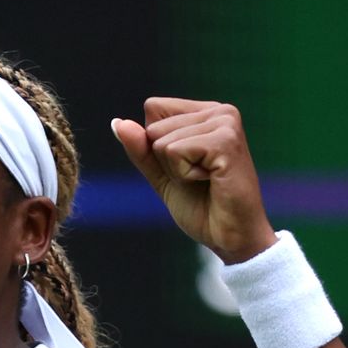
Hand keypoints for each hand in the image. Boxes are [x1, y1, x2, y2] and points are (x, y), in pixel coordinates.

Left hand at [112, 99, 277, 264]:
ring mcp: (226, 123)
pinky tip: (211, 181)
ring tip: (207, 180)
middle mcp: (220, 111)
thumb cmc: (202, 207)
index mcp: (206, 113)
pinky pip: (176, 152)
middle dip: (167, 162)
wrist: (231, 239)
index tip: (188, 167)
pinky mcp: (226, 141)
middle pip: (154, 126)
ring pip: (163, 142)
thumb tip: (117, 123)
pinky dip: (185, 175)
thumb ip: (141, 149)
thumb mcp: (162, 175)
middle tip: (199, 179)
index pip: (153, 109)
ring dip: (177, 171)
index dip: (157, 146)